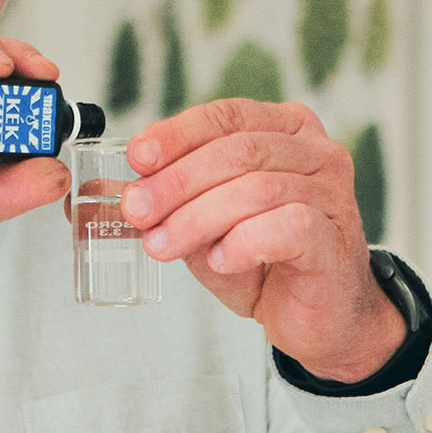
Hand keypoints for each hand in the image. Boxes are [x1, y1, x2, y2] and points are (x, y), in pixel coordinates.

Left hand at [120, 99, 404, 381]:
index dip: (177, 134)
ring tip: (163, 245)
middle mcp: (314, 152)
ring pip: (256, 189)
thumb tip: (97, 186)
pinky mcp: (334, 237)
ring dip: (198, 217)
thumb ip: (162, 199)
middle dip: (178, 181)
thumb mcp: (202, 221)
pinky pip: (287, 226)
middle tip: (138, 211)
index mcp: (284, 129)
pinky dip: (243, 242)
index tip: (137, 160)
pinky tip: (219, 259)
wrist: (314, 316)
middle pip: (237, 151)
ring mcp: (331, 193)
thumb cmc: (263, 260)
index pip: (225, 117)